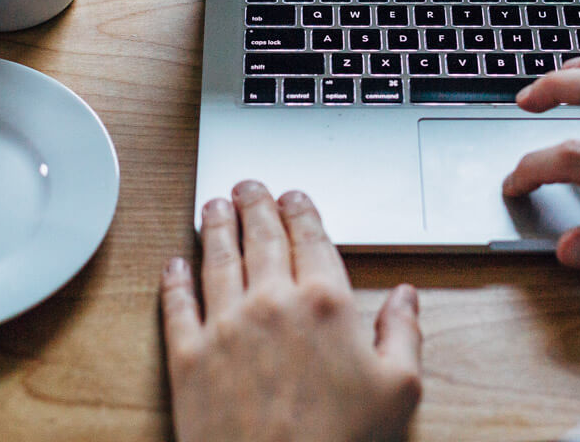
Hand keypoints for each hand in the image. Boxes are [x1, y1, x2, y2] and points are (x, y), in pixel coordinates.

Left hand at [160, 181, 422, 441]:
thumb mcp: (398, 392)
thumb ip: (404, 335)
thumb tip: (405, 298)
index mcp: (326, 304)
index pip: (311, 238)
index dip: (301, 211)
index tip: (294, 198)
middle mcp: (272, 303)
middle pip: (261, 237)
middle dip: (255, 205)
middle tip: (248, 187)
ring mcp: (225, 327)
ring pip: (217, 259)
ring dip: (216, 226)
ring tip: (214, 206)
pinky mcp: (188, 357)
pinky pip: (176, 306)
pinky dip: (173, 280)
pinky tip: (173, 265)